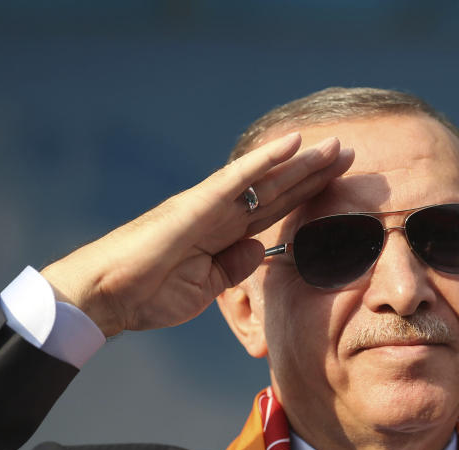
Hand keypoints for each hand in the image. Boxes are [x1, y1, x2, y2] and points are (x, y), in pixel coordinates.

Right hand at [41, 133, 353, 335]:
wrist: (109, 295)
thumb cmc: (148, 293)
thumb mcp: (206, 286)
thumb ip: (234, 266)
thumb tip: (261, 250)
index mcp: (222, 234)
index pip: (275, 211)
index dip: (307, 197)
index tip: (339, 187)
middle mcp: (219, 213)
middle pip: (278, 190)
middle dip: (314, 174)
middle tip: (349, 153)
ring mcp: (209, 206)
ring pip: (265, 179)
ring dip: (302, 162)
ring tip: (337, 145)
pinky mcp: (195, 205)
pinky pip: (236, 180)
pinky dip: (265, 162)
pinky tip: (292, 145)